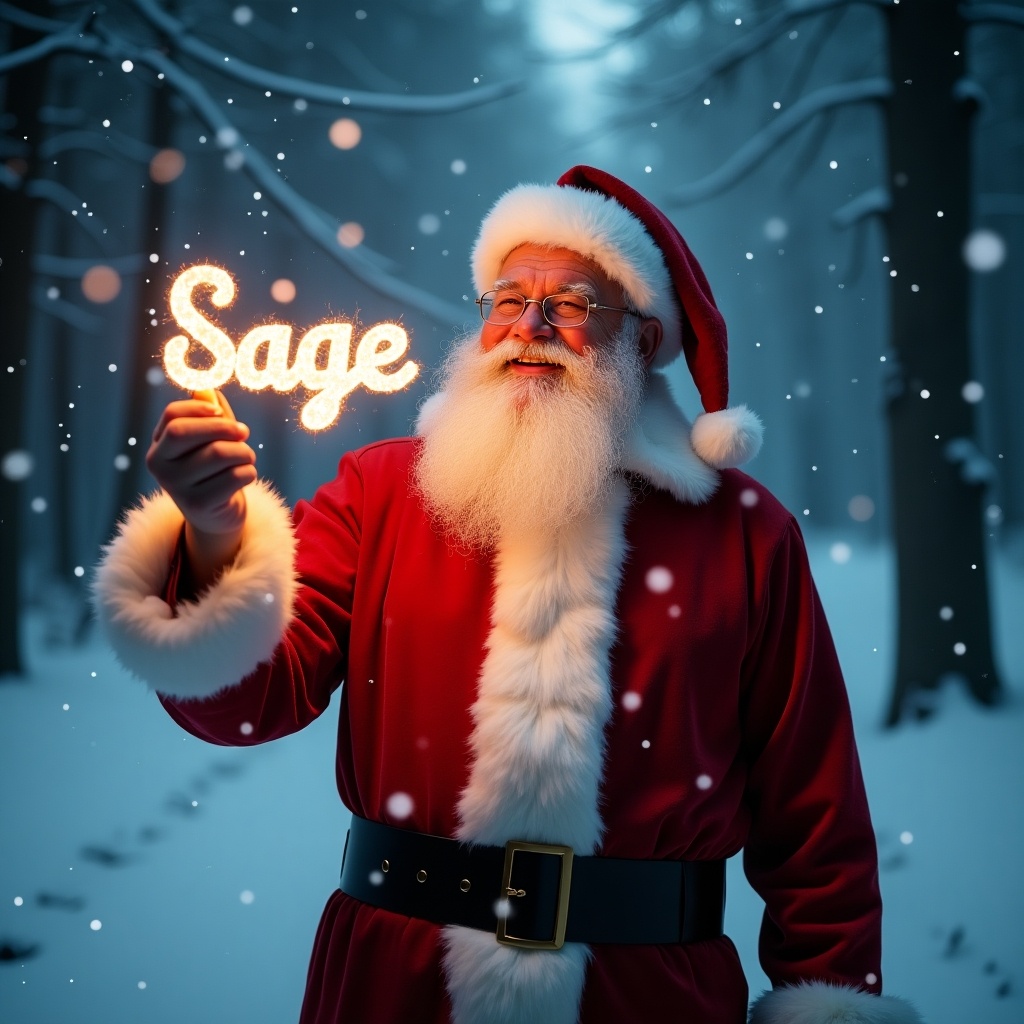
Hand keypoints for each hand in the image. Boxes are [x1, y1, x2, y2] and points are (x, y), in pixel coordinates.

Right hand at [147, 389, 255, 585]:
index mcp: (159, 447)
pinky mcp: (199, 505)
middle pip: (186, 432)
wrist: (216, 516)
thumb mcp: (209, 440)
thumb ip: (209, 414)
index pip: (172, 416)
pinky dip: (249, 472)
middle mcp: (160, 466)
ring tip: (248, 457)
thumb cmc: (214, 470)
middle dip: (223, 427)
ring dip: (244, 452)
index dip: (199, 408)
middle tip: (244, 432)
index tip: (221, 411)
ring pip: (219, 454)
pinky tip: (247, 476)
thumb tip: (206, 389)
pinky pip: (234, 476)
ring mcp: (176, 488)